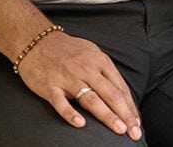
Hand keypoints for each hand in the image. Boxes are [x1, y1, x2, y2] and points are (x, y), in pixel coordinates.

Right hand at [17, 30, 141, 139]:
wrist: (36, 40)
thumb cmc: (66, 50)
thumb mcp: (91, 53)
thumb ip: (105, 72)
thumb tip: (123, 96)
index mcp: (99, 61)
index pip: (119, 87)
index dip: (130, 107)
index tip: (136, 123)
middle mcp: (86, 69)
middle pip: (110, 94)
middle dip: (124, 114)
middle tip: (134, 133)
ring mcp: (67, 77)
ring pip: (91, 99)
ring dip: (107, 115)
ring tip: (118, 129)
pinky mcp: (50, 86)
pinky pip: (61, 102)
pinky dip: (70, 113)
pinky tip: (80, 124)